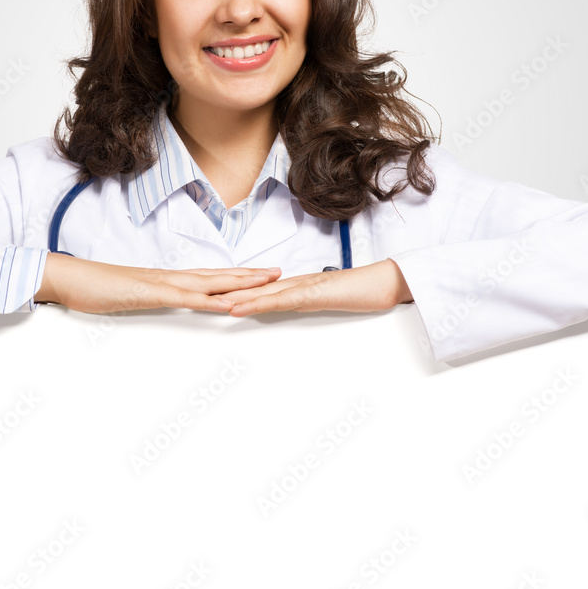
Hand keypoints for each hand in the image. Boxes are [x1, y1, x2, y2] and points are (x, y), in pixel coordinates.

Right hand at [35, 253, 282, 313]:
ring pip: (209, 283)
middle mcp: (169, 277)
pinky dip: (207, 301)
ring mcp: (161, 283)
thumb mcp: (128, 295)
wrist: (69, 278)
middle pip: (217, 276)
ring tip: (266, 283)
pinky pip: (184, 298)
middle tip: (279, 274)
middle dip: (250, 276)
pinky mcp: (150, 293)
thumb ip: (147, 297)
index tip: (259, 276)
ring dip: (239, 284)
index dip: (235, 276)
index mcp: (165, 278)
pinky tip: (226, 303)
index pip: (208, 277)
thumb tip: (159, 301)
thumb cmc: (93, 287)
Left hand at [216, 258, 411, 315]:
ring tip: (206, 303)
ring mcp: (302, 286)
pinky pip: (277, 299)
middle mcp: (295, 282)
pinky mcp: (311, 292)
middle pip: (254, 288)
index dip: (237, 292)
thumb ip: (317, 300)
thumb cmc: (366, 290)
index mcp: (299, 285)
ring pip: (259, 293)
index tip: (214, 296)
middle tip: (198, 297)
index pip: (261, 289)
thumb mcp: (335, 300)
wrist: (389, 281)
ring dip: (232, 298)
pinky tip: (238, 307)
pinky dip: (255, 303)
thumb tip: (301, 306)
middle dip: (226, 294)